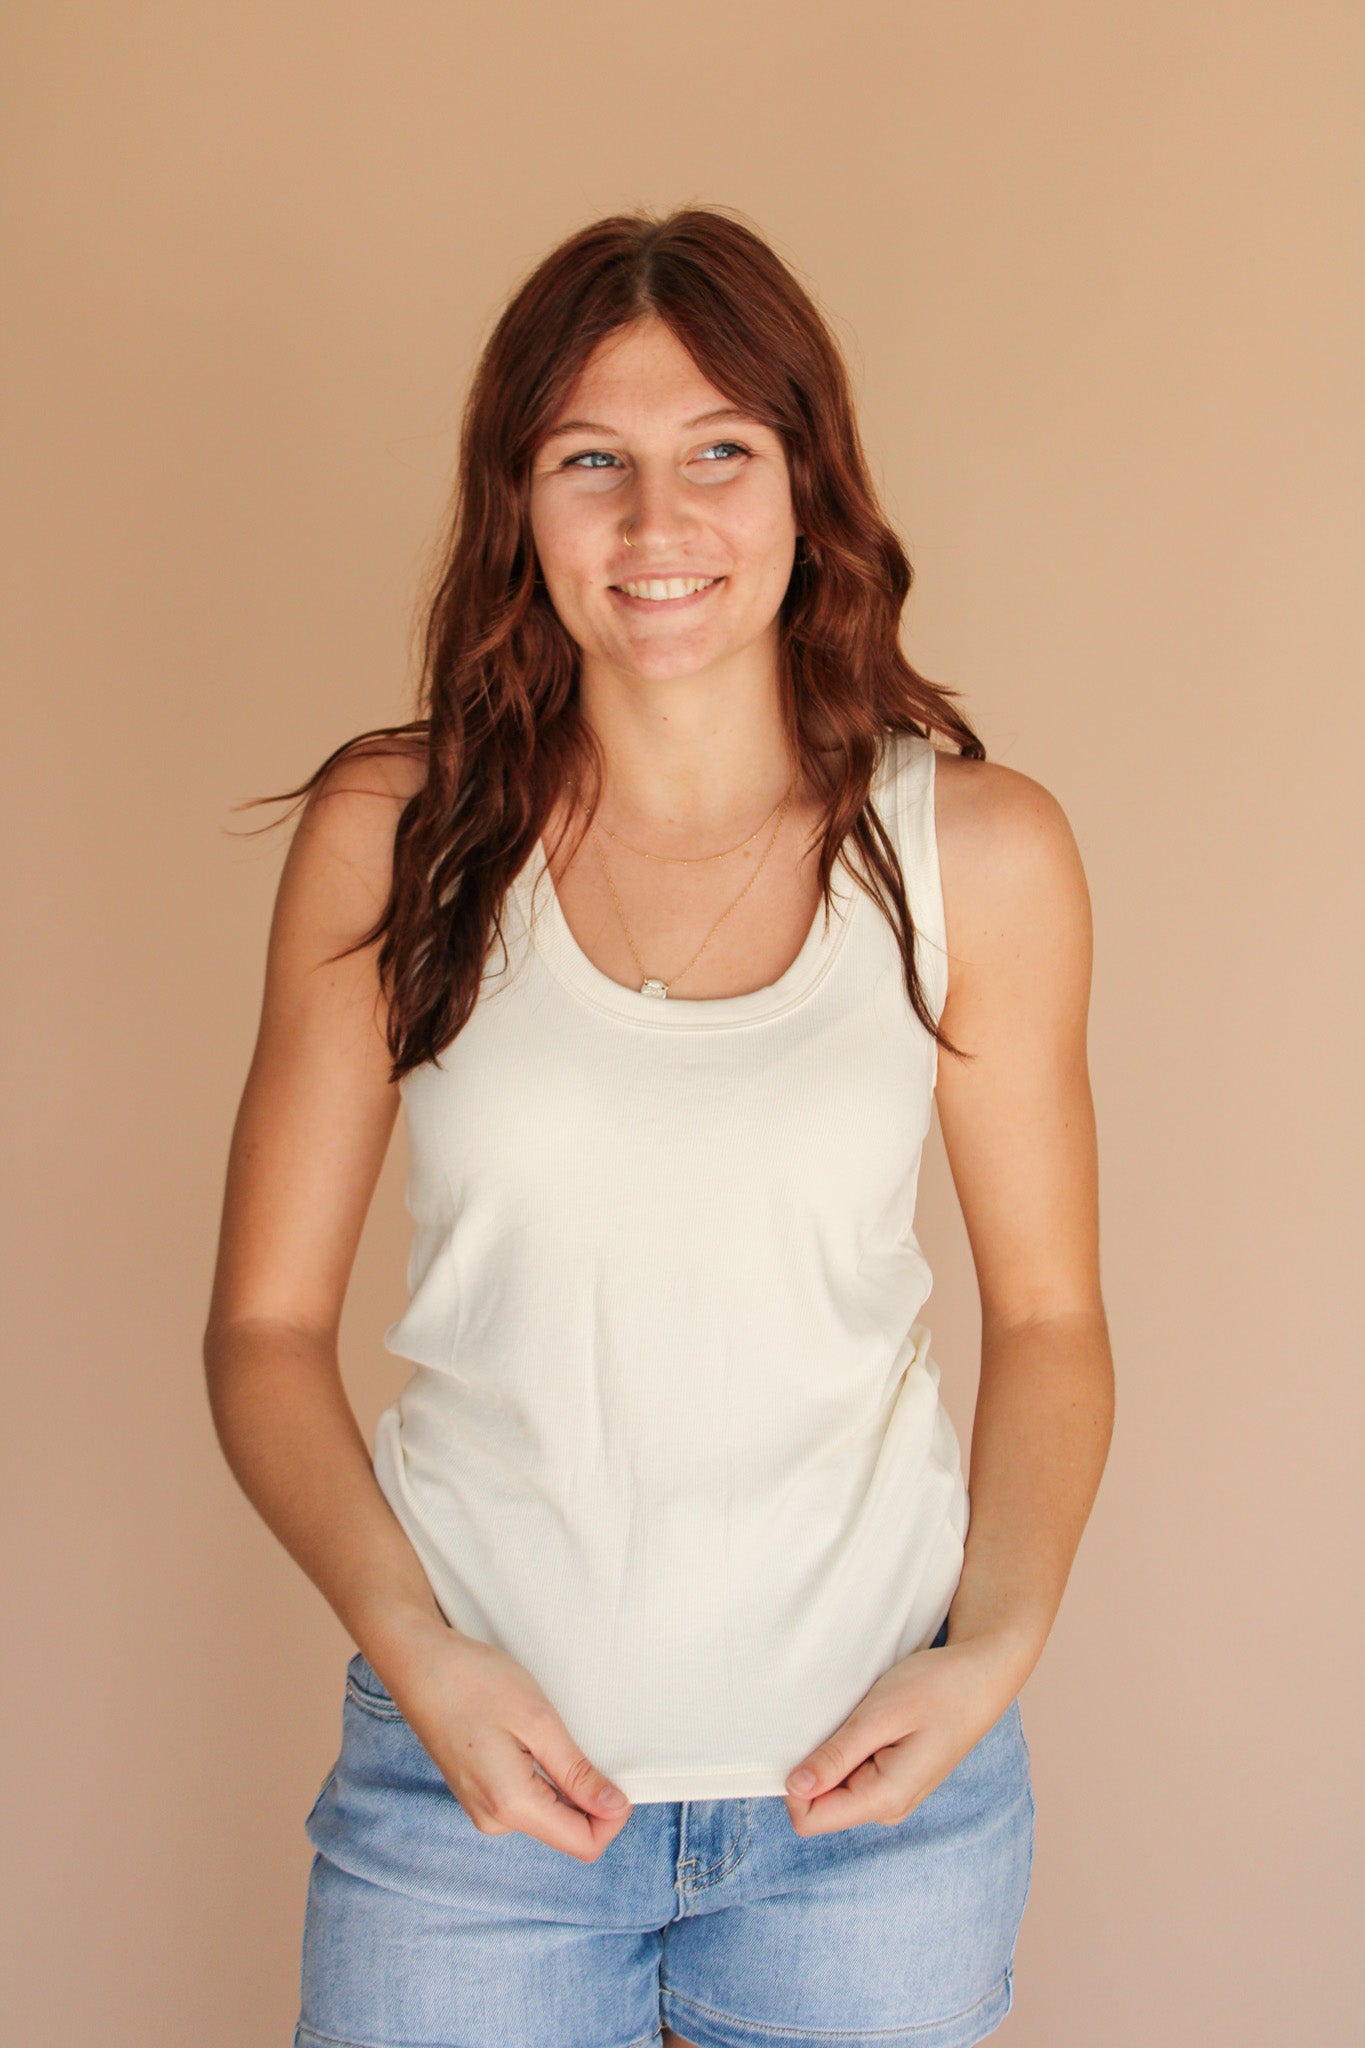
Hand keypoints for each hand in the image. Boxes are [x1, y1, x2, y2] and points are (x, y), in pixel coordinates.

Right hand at [368, 1622, 633, 1861]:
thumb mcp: (538, 1721)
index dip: (613, 1814)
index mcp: (511, 1806)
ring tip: (551, 1733)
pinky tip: (533, 1739)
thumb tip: (614, 1808)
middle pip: (569, 1832)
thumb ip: (576, 1772)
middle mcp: (495, 1820)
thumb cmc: (474, 1681)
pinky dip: (546, 1777)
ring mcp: (483, 1809)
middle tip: (584, 1739)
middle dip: (591, 1797)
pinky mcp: (479, 1793)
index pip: (584, 1844)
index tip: (618, 1771)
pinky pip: (528, 1800)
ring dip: (567, 1784)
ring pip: (550, 1815)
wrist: (417, 1663)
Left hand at [782, 1628, 1029, 1834]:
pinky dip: (850, 1746)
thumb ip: (838, 1756)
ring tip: (862, 1716)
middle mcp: (888, 1806)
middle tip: (843, 1720)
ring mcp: (893, 1793)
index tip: (805, 1739)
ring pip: (836, 1786)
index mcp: (885, 1799)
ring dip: (835, 1751)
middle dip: (817, 1763)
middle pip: (821, 1804)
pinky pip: (854, 1773)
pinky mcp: (896, 1777)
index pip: (810, 1819)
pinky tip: (870, 1719)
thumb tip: (794, 1787)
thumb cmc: (937, 1688)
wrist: (983, 1674)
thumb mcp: (880, 1715)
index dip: (794, 1783)